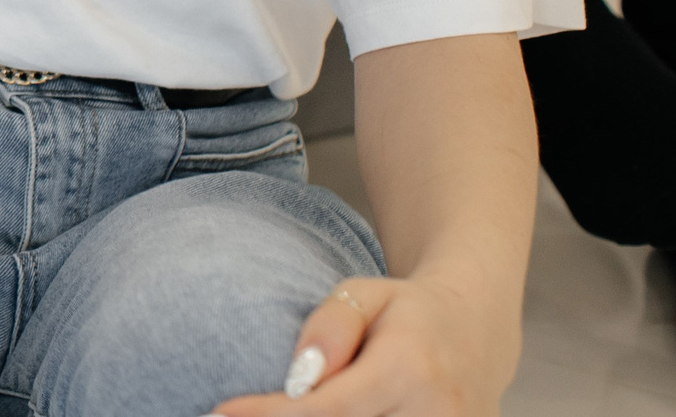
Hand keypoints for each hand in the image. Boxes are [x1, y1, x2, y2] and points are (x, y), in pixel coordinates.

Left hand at [215, 276, 514, 416]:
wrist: (477, 333)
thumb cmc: (408, 311)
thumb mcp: (364, 294)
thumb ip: (329, 327)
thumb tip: (299, 376)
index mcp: (410, 369)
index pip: (327, 408)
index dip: (271, 416)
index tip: (222, 413)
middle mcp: (436, 414)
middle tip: (240, 414)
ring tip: (278, 409)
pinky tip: (317, 416)